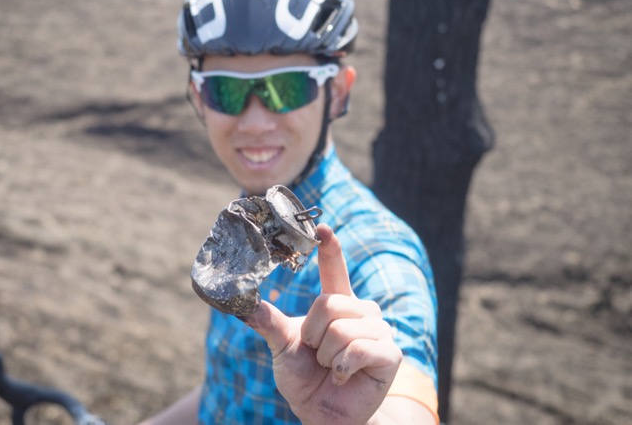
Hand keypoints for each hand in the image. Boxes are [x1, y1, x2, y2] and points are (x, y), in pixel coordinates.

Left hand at [243, 224, 401, 424]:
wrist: (322, 413)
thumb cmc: (304, 377)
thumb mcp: (283, 347)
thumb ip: (269, 323)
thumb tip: (244, 305)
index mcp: (337, 303)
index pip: (335, 269)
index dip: (330, 248)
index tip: (321, 227)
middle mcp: (361, 311)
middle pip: (329, 303)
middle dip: (313, 334)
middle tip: (317, 354)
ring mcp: (379, 331)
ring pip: (341, 328)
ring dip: (327, 355)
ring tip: (333, 367)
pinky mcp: (390, 354)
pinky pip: (358, 348)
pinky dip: (342, 367)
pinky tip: (344, 376)